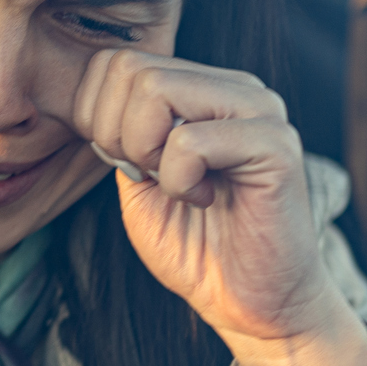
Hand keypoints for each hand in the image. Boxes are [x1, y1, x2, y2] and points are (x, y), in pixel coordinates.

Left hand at [72, 49, 366, 365]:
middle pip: (129, 68)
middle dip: (114, 133)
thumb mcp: (134, 178)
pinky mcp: (276, 145)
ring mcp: (259, 109)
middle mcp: (234, 87)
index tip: (126, 165)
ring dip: (145, 152)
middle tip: (150, 177)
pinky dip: (179, 181)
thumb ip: (115, 131)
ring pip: (155, 90)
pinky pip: (189, 142)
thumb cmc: (193, 244)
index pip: (116, 62)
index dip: (95, 117)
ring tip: (180, 186)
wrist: (250, 303)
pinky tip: (207, 200)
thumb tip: (90, 96)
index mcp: (200, 88)